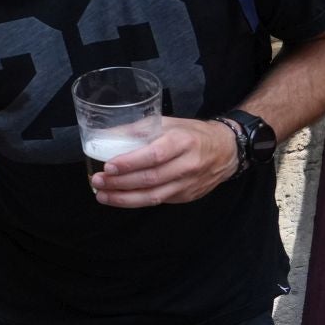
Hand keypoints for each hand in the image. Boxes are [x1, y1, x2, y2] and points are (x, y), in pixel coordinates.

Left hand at [90, 117, 239, 207]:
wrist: (226, 151)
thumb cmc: (191, 133)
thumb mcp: (167, 123)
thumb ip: (137, 129)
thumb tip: (104, 135)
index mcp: (183, 141)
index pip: (155, 155)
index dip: (131, 162)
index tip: (108, 166)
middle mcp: (188, 164)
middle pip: (151, 178)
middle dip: (121, 183)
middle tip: (98, 181)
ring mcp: (188, 184)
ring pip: (154, 196)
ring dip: (124, 198)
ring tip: (102, 195)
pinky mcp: (186, 196)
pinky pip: (158, 201)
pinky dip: (136, 201)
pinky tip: (119, 199)